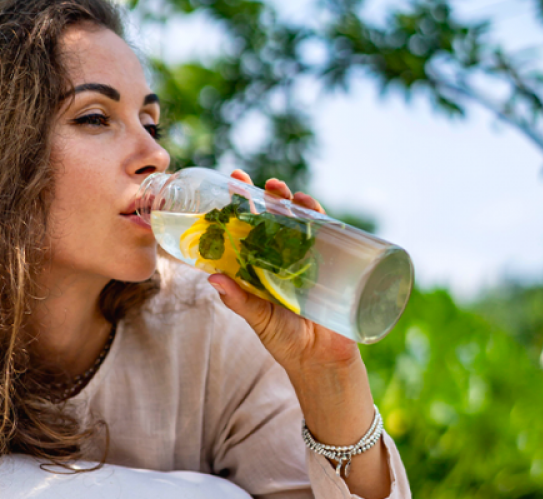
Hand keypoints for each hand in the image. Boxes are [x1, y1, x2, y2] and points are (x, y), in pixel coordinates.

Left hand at [210, 171, 390, 497]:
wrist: (323, 362)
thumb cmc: (286, 342)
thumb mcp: (259, 320)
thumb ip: (239, 301)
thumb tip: (211, 279)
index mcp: (259, 270)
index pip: (246, 232)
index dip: (236, 210)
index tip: (226, 188)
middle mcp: (281, 260)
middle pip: (271, 221)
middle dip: (263, 199)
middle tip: (251, 180)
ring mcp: (307, 261)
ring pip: (297, 223)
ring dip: (289, 203)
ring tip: (279, 190)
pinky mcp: (331, 266)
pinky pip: (326, 236)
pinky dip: (320, 218)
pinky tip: (310, 206)